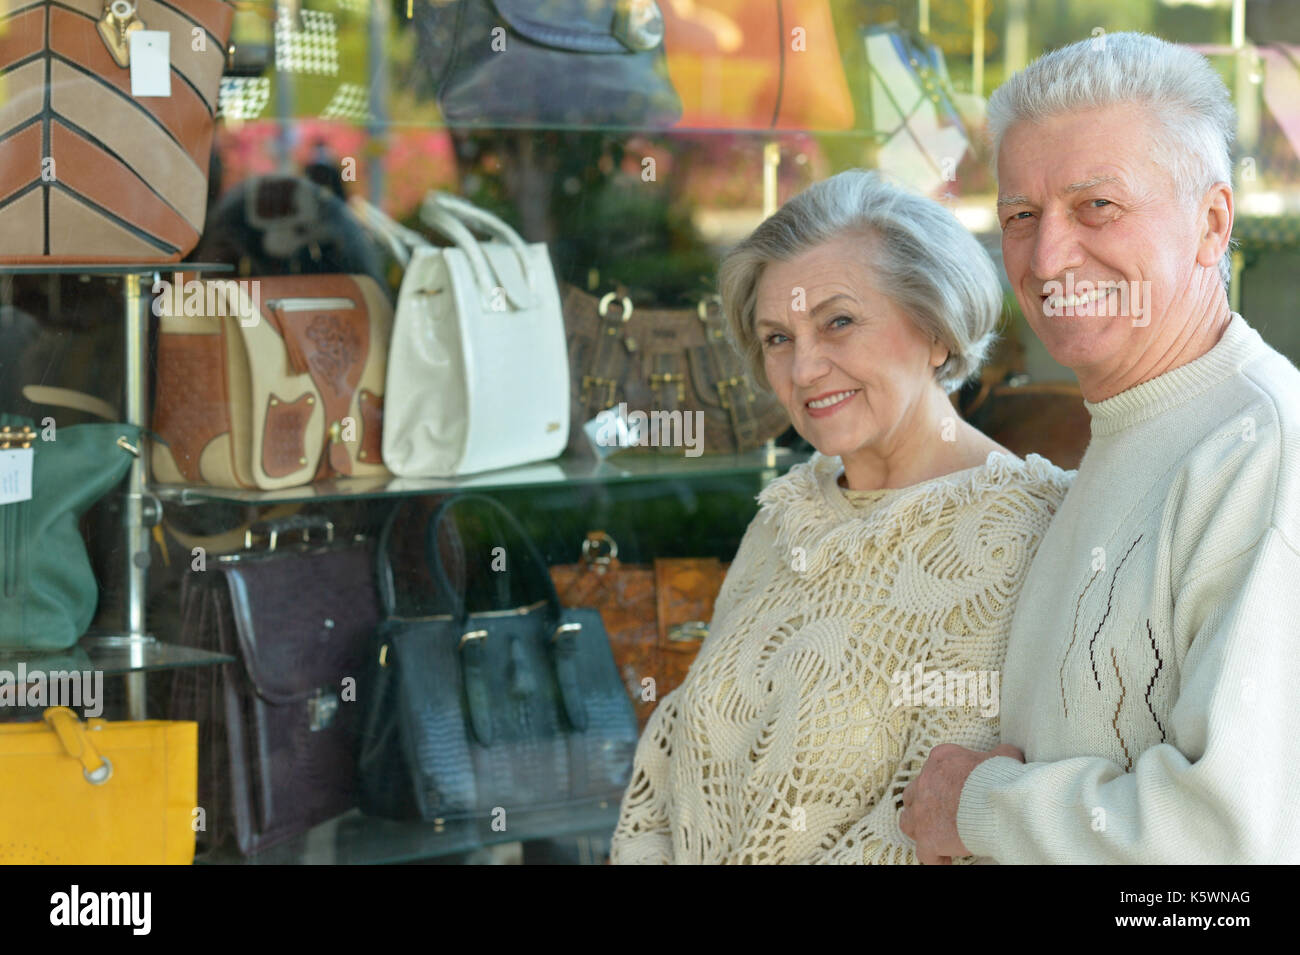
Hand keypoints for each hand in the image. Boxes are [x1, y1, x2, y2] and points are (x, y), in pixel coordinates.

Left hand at [899, 743, 1024, 864]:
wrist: (999, 801)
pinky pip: (925, 852)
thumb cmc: (1002, 777)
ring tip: (935, 837)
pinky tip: (946, 860)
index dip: (943, 784)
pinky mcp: (928, 837)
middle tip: (940, 815)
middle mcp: (925, 782)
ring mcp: (923, 812)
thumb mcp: (1003, 756)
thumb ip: (1000, 754)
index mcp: (941, 760)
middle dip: (924, 804)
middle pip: (914, 794)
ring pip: (908, 821)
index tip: (954, 795)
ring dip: (920, 828)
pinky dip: (935, 857)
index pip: (934, 770)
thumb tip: (1008, 754)